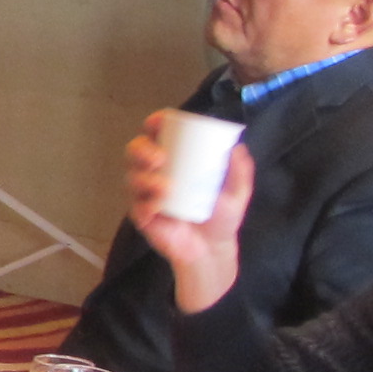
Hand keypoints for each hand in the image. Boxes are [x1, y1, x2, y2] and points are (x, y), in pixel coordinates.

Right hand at [124, 115, 253, 314]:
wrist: (213, 250)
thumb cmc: (221, 217)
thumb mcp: (237, 193)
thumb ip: (240, 172)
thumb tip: (238, 148)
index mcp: (177, 160)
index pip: (160, 135)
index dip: (156, 123)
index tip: (160, 121)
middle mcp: (156, 172)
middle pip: (136, 151)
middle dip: (142, 149)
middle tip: (160, 158)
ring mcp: (146, 194)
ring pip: (132, 176)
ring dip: (145, 178)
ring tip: (166, 187)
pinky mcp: (143, 215)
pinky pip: (137, 205)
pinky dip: (147, 203)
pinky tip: (159, 206)